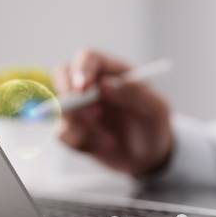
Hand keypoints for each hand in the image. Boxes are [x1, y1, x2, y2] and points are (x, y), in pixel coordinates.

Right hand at [55, 50, 172, 174]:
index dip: (81, 70)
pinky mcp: (74, 129)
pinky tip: (103, 146)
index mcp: (113, 71)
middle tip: (93, 116)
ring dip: (82, 127)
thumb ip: (134, 94)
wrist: (150, 158)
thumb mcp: (155, 111)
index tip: (82, 89)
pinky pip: (62, 134)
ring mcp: (80, 106)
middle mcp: (92, 85)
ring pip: (60, 108)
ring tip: (110, 140)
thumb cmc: (155, 127)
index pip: (88, 58)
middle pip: (62, 75)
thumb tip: (104, 84)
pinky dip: (81, 144)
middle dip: (70, 97)